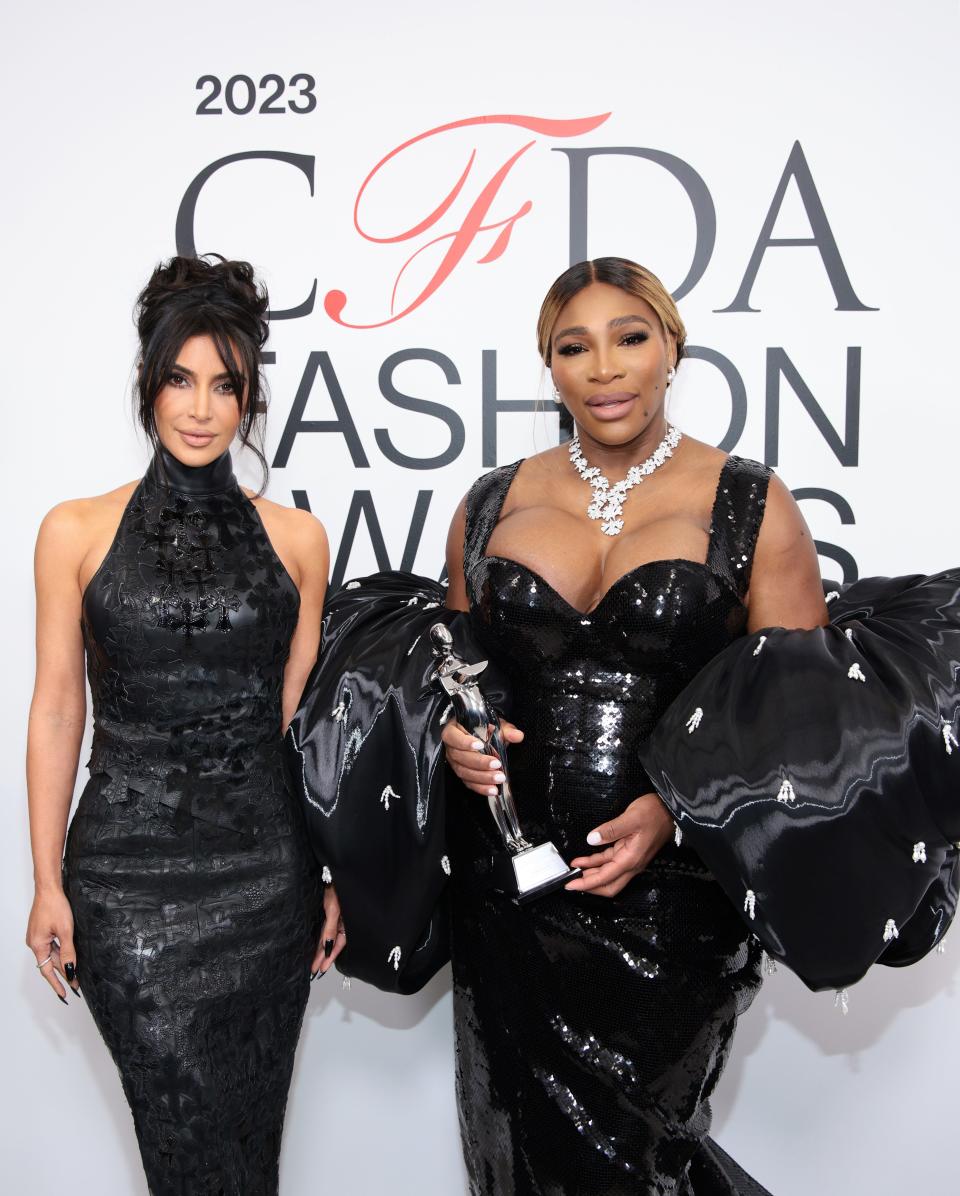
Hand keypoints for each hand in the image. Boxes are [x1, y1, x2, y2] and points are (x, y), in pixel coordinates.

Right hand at [26, 886, 79, 1002]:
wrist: (49, 888)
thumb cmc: (55, 906)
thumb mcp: (65, 931)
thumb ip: (68, 952)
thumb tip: (70, 970)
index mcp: (38, 945)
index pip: (47, 971)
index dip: (56, 984)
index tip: (64, 994)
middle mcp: (35, 942)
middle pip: (50, 963)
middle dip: (63, 973)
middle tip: (76, 984)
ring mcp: (38, 936)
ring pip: (52, 954)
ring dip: (63, 962)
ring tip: (76, 972)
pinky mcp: (42, 930)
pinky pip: (52, 945)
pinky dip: (61, 951)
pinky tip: (69, 954)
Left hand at [311, 881, 345, 977]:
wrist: (332, 874)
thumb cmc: (337, 889)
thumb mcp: (334, 910)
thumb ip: (330, 929)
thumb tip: (326, 946)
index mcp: (346, 923)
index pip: (337, 945)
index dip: (329, 957)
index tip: (321, 968)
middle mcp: (341, 923)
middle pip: (332, 944)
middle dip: (323, 957)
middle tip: (314, 970)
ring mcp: (335, 919)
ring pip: (327, 939)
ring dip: (321, 950)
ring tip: (314, 963)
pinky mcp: (329, 915)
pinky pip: (325, 930)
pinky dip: (321, 940)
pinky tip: (317, 947)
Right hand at [441, 716, 523, 796]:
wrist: (482, 736)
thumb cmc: (484, 728)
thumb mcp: (495, 724)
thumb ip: (506, 730)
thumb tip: (517, 736)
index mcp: (453, 731)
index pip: (453, 736)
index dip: (464, 742)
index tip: (479, 744)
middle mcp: (451, 748)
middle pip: (461, 757)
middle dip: (479, 762)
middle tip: (496, 764)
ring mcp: (455, 762)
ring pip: (464, 772)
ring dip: (482, 777)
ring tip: (498, 778)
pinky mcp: (462, 774)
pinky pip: (469, 783)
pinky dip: (481, 788)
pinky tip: (493, 789)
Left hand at [566, 793, 673, 897]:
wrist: (668, 808)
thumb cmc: (654, 813)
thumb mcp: (631, 818)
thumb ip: (611, 830)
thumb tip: (592, 839)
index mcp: (631, 859)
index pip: (606, 878)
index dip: (587, 883)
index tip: (571, 884)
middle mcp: (632, 863)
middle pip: (609, 884)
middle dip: (589, 885)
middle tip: (571, 882)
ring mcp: (631, 858)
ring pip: (609, 874)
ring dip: (592, 873)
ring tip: (574, 868)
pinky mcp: (630, 851)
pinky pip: (611, 861)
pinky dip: (598, 862)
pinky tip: (586, 859)